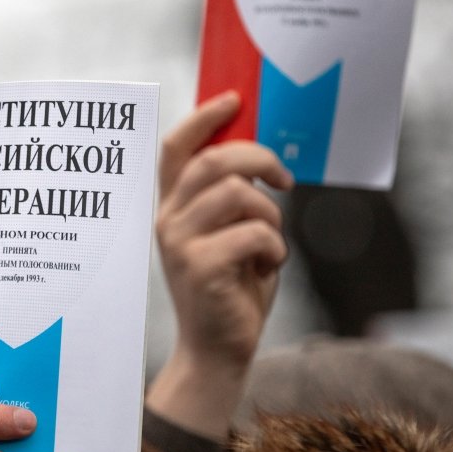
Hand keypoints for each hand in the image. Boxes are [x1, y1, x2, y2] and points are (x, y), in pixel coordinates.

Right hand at [147, 91, 292, 438]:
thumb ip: (230, 198)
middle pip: (215, 160)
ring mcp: (180, 242)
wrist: (216, 350)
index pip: (175, 147)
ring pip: (240, 193)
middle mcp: (168, 219)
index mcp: (172, 207)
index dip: (204, 118)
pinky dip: (275, 248)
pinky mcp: (201, 266)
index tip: (234, 101)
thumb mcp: (226, 234)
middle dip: (260, 159)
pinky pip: (256, 233)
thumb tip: (257, 155)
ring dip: (271, 215)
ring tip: (269, 242)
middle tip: (284, 180)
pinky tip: (265, 267)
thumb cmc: (229, 288)